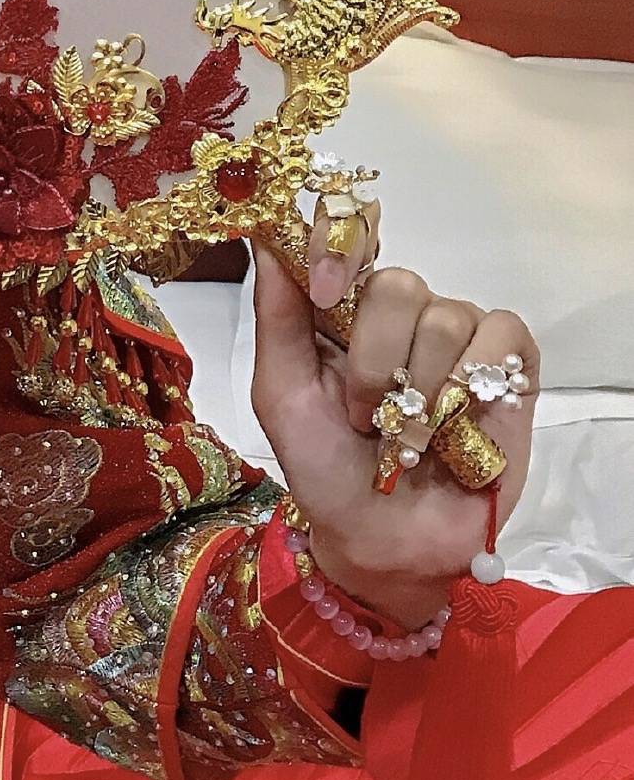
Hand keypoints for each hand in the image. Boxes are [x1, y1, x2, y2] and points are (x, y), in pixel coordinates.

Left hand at [248, 207, 538, 626]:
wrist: (383, 539)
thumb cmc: (324, 469)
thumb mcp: (281, 395)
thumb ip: (278, 317)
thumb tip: (269, 240)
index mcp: (342, 312)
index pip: (349, 240)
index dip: (340, 247)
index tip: (326, 289)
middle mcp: (401, 314)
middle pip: (397, 283)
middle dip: (371, 358)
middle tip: (362, 415)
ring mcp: (458, 334)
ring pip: (444, 315)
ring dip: (415, 389)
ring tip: (403, 436)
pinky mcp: (509, 362)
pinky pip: (499, 333)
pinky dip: (469, 382)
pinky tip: (453, 423)